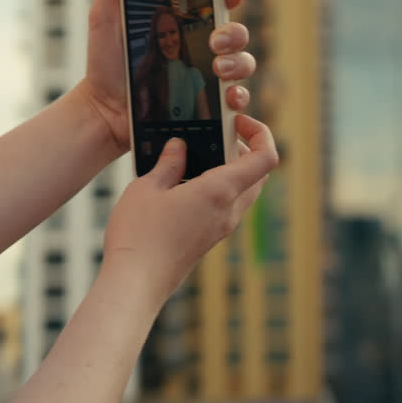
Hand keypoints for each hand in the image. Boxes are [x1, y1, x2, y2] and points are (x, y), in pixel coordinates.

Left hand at [79, 0, 256, 150]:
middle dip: (234, 32)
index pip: (217, 2)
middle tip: (215, 39)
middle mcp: (201, 47)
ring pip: (243, 64)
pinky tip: (230, 100)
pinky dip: (239, 100)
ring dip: (239, 64)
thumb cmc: (106, 60)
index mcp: (183, 22)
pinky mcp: (208, 104)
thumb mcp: (106, 15)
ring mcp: (207, 76)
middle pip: (236, 32)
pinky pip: (235, 102)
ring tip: (218, 68)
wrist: (102, 108)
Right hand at [100, 115, 278, 304]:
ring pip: (244, 190)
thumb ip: (168, 163)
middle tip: (214, 135)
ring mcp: (221, 227)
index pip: (265, 158)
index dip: (262, 134)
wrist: (136, 281)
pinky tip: (183, 184)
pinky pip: (226, 206)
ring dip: (230, 169)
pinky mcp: (209, 237)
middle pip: (258, 173)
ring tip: (194, 157)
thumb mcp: (147, 188)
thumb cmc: (139, 235)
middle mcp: (229, 210)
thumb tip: (179, 146)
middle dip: (244, 149)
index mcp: (219, 191)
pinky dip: (217, 187)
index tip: (238, 121)